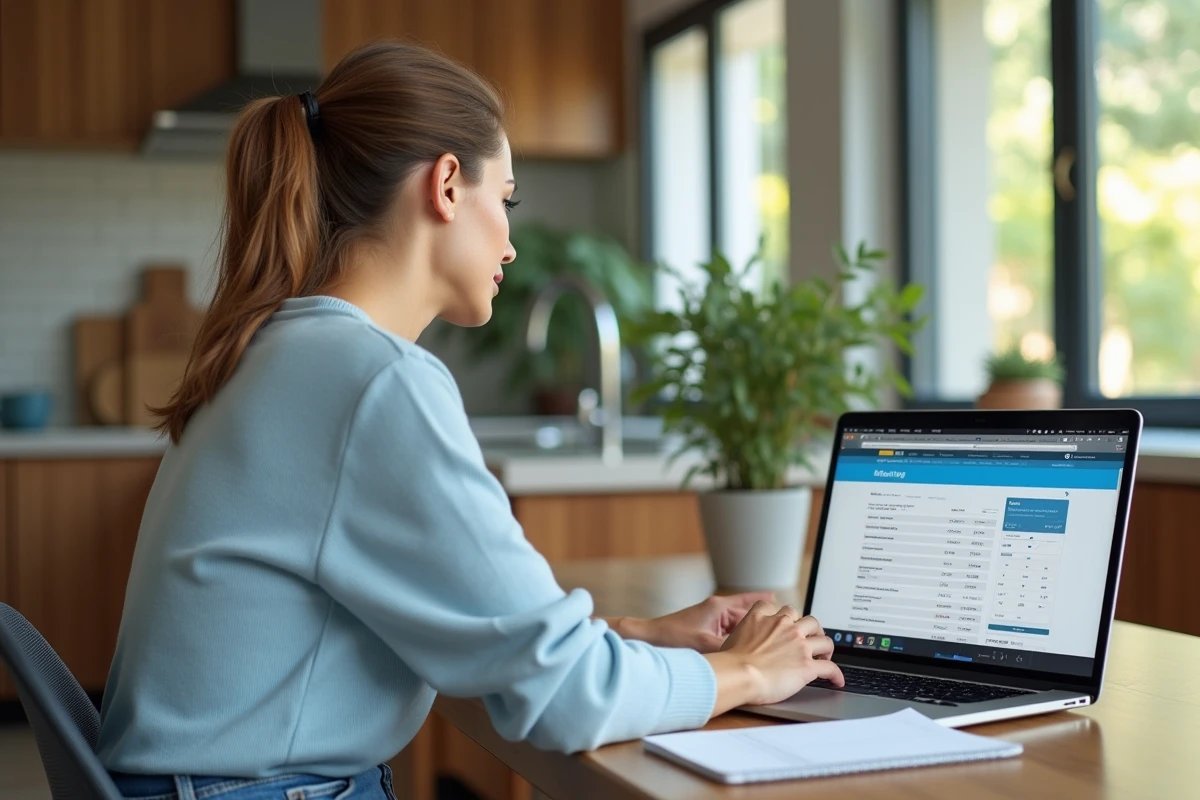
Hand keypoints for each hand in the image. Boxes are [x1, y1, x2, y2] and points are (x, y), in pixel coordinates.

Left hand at [607, 592, 773, 652]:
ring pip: (738, 627)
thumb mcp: (704, 644)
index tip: (780, 601)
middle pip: (747, 615)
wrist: (647, 639)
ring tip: (768, 641)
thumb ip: (728, 649)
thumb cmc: (671, 636)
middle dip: (762, 622)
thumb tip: (748, 657)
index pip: (750, 601)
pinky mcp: (704, 632)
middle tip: (780, 628)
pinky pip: (727, 634)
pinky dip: (736, 641)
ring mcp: (710, 621)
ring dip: (749, 633)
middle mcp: (716, 611)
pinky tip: (744, 651)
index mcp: (718, 607)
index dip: (765, 602)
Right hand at [704, 601, 842, 715]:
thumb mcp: (731, 636)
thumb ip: (742, 633)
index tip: (788, 622)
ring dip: (826, 647)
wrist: (739, 673)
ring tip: (825, 656)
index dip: (787, 616)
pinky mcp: (808, 666)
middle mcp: (785, 627)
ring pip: (824, 639)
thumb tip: (737, 645)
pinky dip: (836, 674)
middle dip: (812, 629)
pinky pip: (830, 668)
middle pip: (808, 620)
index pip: (781, 608)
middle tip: (811, 639)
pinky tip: (837, 681)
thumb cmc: (730, 660)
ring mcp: (799, 645)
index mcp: (764, 618)